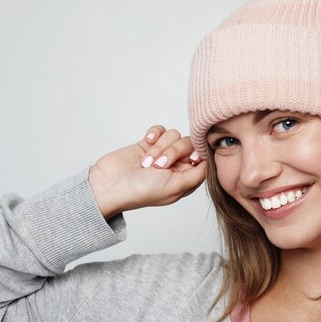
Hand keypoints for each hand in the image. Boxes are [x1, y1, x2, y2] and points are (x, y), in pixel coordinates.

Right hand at [88, 126, 206, 218]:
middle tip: (159, 166)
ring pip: (174, 135)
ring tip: (146, 162)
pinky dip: (154, 134)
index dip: (199, 154)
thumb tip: (211, 161)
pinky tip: (145, 143)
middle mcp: (176, 165)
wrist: (109, 185)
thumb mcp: (176, 187)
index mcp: (186, 178)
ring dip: (160, 147)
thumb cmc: (141, 191)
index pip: (203, 158)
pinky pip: (160, 130)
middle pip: (189, 144)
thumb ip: (197, 174)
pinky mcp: (148, 144)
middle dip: (173, 152)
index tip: (191, 159)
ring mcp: (162, 153)